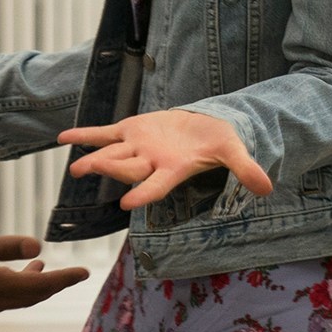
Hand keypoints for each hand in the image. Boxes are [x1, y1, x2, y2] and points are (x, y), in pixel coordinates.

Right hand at [0, 230, 89, 315]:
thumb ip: (2, 246)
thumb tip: (39, 245)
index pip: (38, 286)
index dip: (62, 279)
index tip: (84, 272)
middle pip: (29, 296)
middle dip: (51, 284)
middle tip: (70, 274)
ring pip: (11, 298)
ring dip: (30, 285)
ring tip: (39, 268)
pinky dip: (9, 287)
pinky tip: (0, 275)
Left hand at [61, 109, 274, 210]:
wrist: (203, 127)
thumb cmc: (219, 142)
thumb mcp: (233, 152)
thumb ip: (244, 169)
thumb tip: (268, 189)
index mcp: (173, 170)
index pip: (156, 186)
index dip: (143, 193)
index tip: (127, 204)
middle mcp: (151, 162)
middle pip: (128, 170)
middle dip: (109, 171)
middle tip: (88, 172)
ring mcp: (137, 147)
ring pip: (112, 154)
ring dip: (94, 160)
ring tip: (76, 169)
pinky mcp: (129, 131)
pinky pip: (103, 134)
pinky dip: (85, 135)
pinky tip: (64, 138)